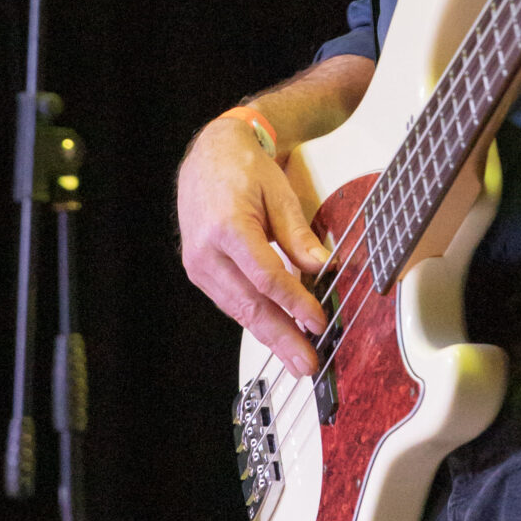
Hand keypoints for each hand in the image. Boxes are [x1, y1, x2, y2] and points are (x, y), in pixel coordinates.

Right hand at [177, 116, 331, 376]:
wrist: (209, 156)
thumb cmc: (244, 170)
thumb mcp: (279, 194)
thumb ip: (299, 235)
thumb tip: (322, 267)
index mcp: (227, 227)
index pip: (266, 277)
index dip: (295, 303)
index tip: (319, 322)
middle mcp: (206, 251)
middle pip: (249, 304)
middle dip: (282, 338)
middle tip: (307, 364)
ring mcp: (198, 265)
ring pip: (239, 310)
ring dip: (270, 337)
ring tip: (297, 359)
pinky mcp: (199, 272)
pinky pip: (232, 302)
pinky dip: (256, 320)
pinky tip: (278, 334)